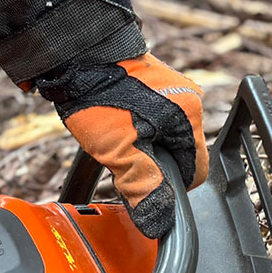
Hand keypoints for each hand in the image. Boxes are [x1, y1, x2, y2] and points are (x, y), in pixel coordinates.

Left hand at [36, 53, 206, 237]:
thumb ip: (143, 188)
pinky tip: (110, 121)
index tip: (143, 187)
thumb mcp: (120, 151)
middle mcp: (188, 99)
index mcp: (190, 117)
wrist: (75, 49)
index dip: (171, 188)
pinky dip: (134, 126)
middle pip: (179, 153)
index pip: (197, 172)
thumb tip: (160, 223)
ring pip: (163, 135)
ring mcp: (171, 87)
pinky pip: (152, 116)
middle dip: (153, 164)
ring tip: (111, 137)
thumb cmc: (98, 94)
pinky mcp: (152, 80)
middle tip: (120, 159)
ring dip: (141, 145)